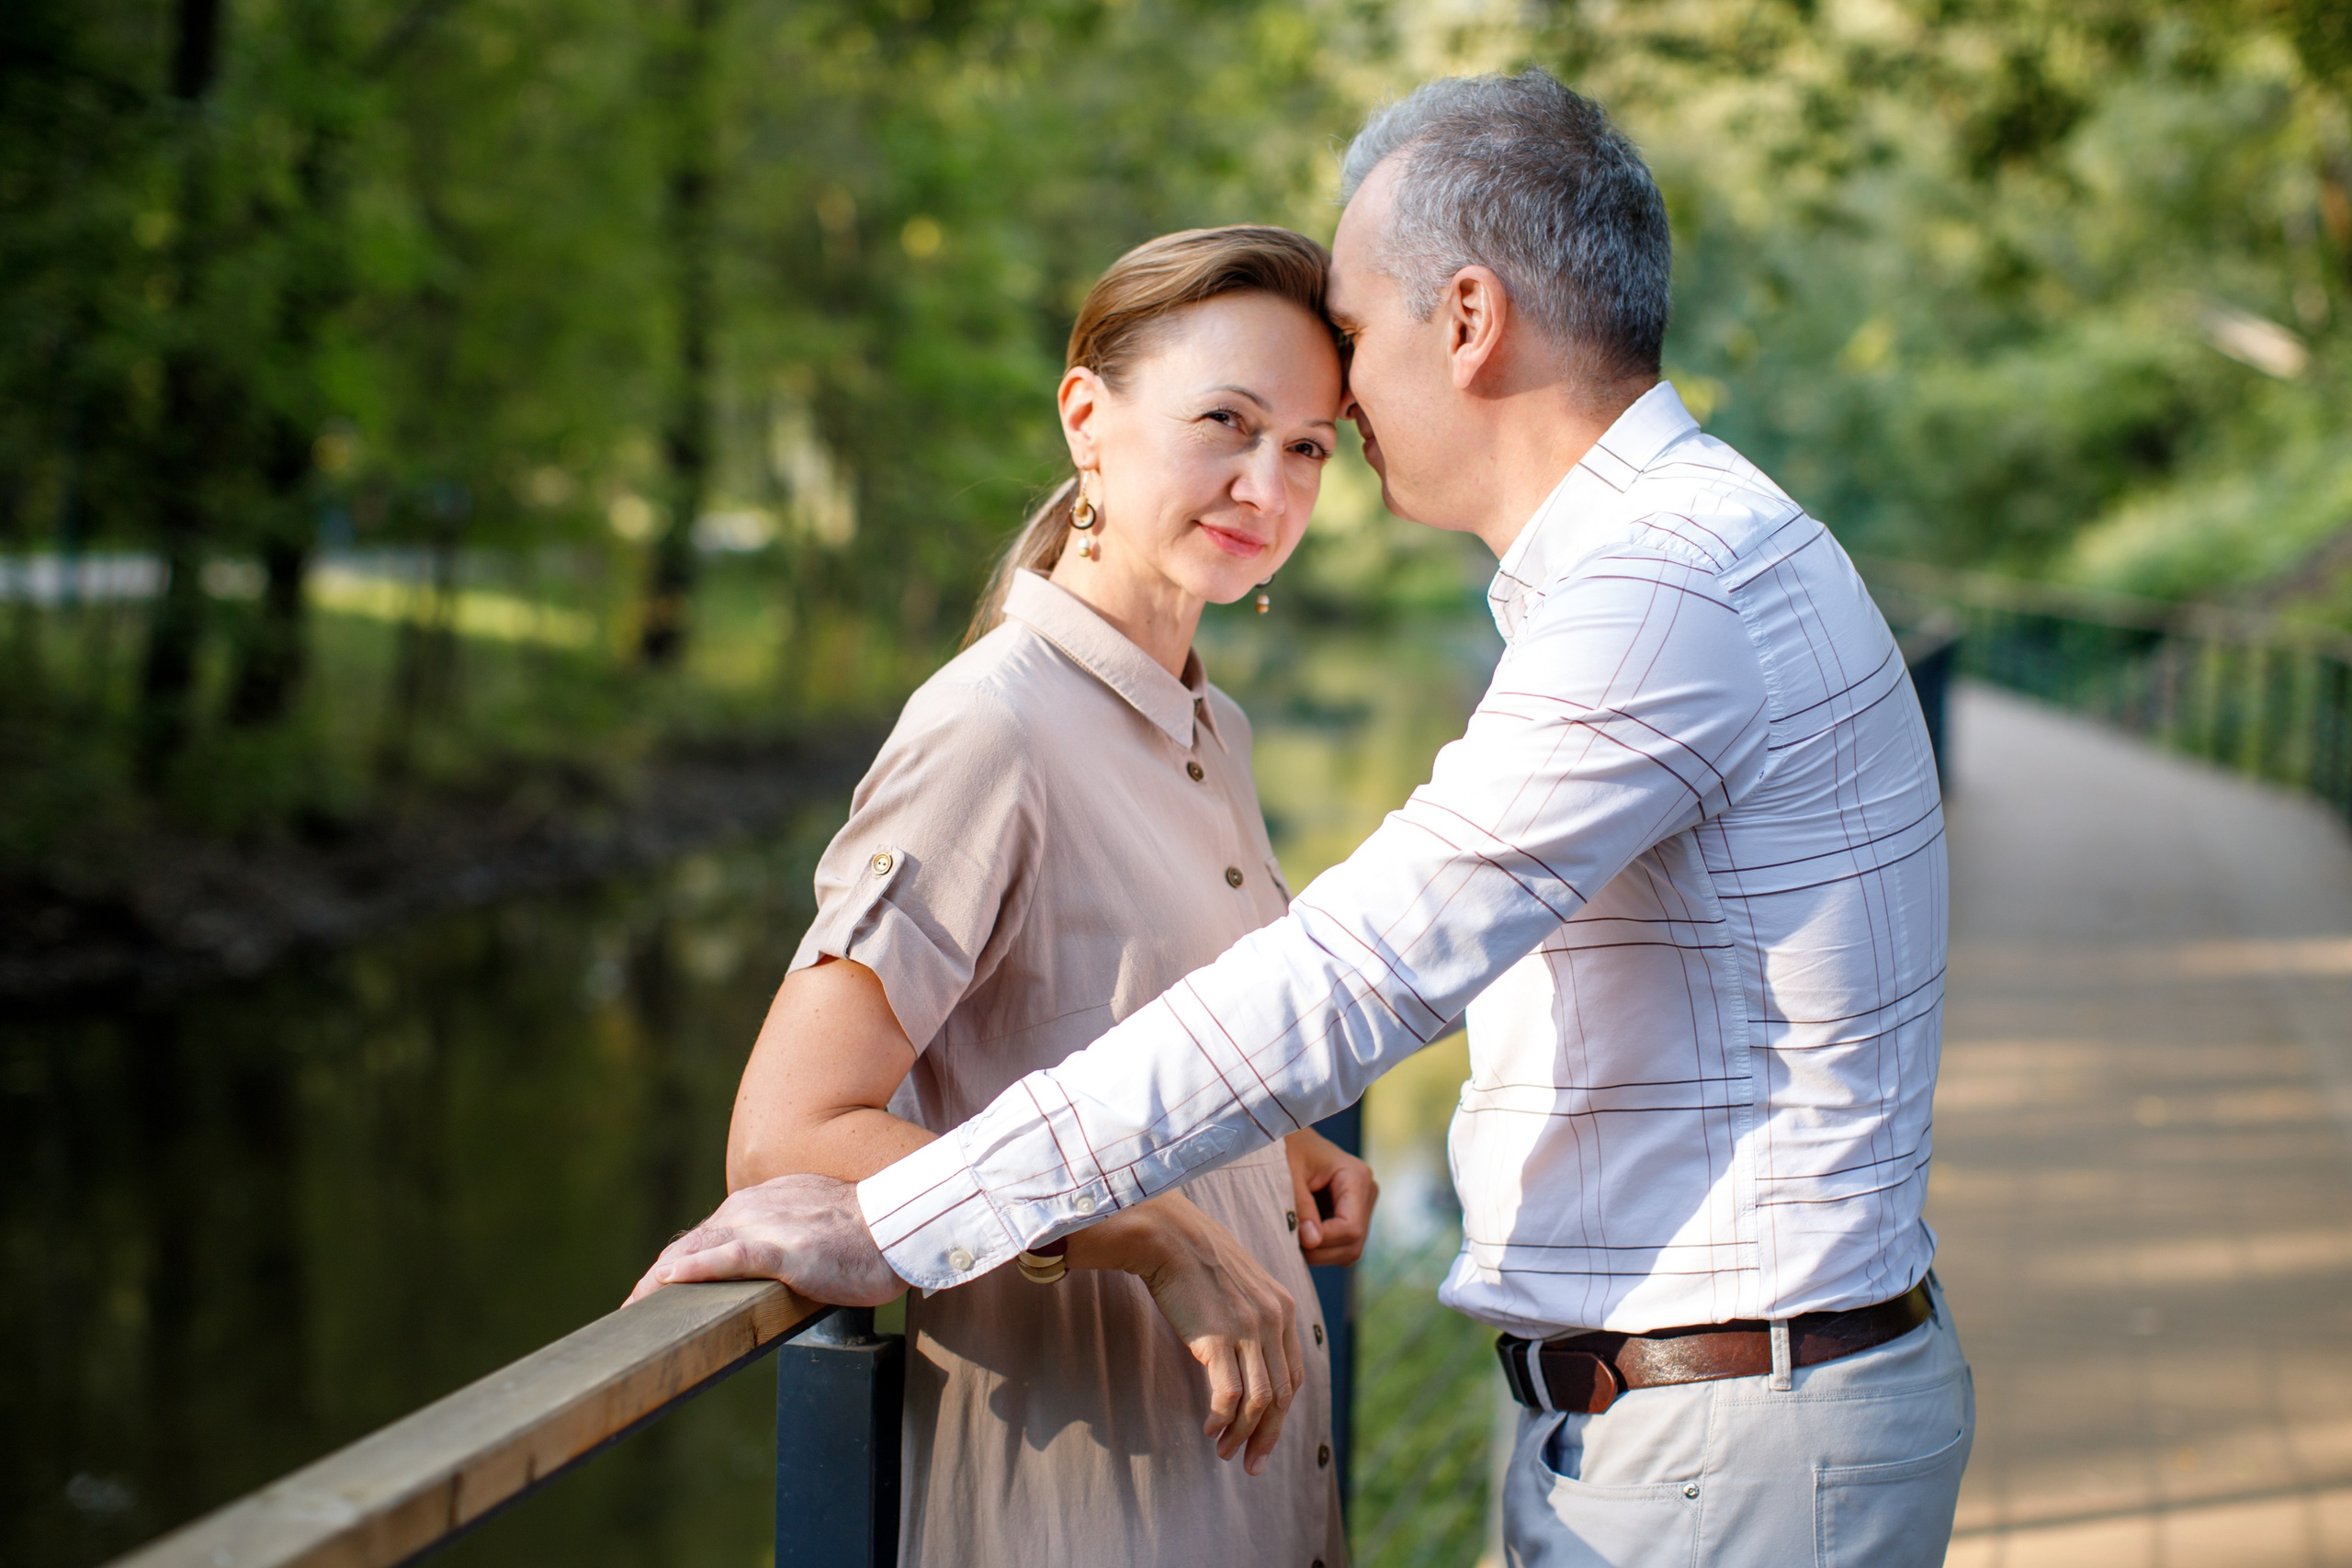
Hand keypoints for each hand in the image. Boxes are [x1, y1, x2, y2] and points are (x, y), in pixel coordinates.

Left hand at [625, 1173, 906, 1308]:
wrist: (902, 1224)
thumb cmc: (868, 1232)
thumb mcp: (812, 1221)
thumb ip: (782, 1234)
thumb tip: (771, 1260)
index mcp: (759, 1203)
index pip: (705, 1236)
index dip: (675, 1264)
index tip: (656, 1289)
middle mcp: (753, 1208)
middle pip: (690, 1243)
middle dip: (656, 1277)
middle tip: (630, 1308)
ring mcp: (767, 1226)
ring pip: (699, 1251)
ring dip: (661, 1279)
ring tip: (635, 1305)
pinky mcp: (784, 1249)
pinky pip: (729, 1258)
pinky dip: (697, 1269)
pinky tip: (671, 1281)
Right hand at [1064, 1193, 1306, 1475]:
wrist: (1166, 1235)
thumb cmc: (1194, 1257)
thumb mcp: (1241, 1284)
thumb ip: (1254, 1315)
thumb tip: (1247, 1355)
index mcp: (1283, 1308)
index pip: (1293, 1376)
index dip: (1281, 1414)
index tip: (1264, 1437)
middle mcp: (1274, 1320)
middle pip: (1281, 1395)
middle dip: (1268, 1436)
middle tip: (1251, 1462)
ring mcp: (1248, 1330)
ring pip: (1259, 1402)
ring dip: (1242, 1434)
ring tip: (1225, 1451)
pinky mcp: (1218, 1338)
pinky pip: (1229, 1395)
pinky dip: (1222, 1419)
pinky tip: (1209, 1428)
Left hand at [1284, 1127, 1376, 1265]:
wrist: (1290, 1136)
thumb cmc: (1288, 1148)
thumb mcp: (1289, 1174)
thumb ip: (1301, 1206)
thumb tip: (1312, 1242)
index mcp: (1356, 1175)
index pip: (1350, 1227)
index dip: (1324, 1240)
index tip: (1296, 1239)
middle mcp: (1367, 1192)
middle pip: (1353, 1243)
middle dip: (1320, 1250)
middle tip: (1288, 1241)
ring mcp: (1362, 1206)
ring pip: (1349, 1250)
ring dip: (1320, 1252)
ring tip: (1293, 1237)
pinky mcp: (1353, 1215)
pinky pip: (1342, 1246)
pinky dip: (1321, 1248)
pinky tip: (1302, 1234)